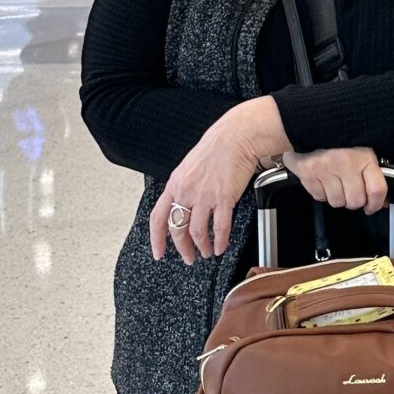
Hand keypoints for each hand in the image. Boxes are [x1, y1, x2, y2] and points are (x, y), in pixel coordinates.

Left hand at [150, 100, 280, 263]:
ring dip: (201, 247)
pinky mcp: (224, 198)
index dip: (156, 239)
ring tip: (206, 252)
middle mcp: (186, 191)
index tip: (158, 252)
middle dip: (182, 248)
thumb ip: (184, 186)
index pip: (158, 217)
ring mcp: (204, 196)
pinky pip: (220, 227)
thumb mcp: (190, 166)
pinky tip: (220, 247)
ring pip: (196, 232)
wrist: (237, 136)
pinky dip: (220, 241)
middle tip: (188, 257)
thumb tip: (184, 204)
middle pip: (177, 229)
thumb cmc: (218, 147)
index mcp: (175, 184)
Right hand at [283, 146, 387, 215]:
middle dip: (354, 200)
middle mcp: (344, 163)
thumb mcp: (363, 152)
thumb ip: (374, 175)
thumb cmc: (343, 141)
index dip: (376, 204)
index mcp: (363, 156)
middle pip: (355, 201)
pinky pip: (319, 197)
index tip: (372, 206)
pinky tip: (323, 179)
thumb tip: (382, 201)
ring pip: (336, 202)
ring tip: (335, 182)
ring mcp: (324, 168)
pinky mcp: (307, 172)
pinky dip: (322, 192)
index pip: (376, 190)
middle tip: (351, 191)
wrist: (315, 126)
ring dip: (337, 197)